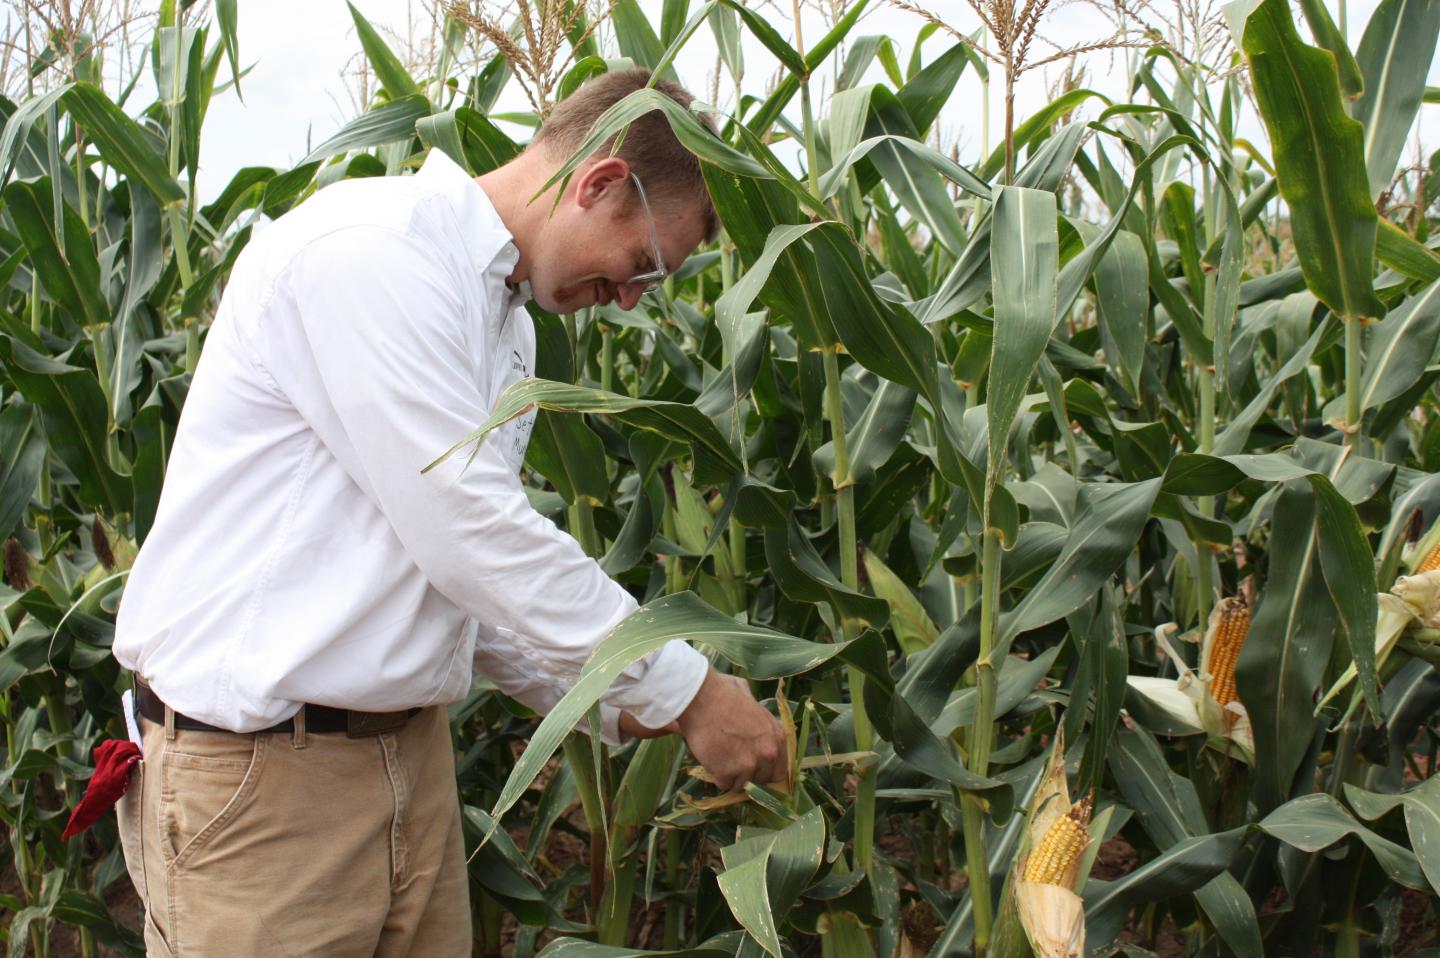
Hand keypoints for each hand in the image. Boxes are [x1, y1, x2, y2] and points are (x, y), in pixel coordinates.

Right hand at [673, 667, 788, 792]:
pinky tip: (712, 759)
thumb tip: (759, 731)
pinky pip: (724, 785)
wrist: (701, 699)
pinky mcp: (728, 773)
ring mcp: (749, 765)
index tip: (754, 769)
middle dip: (749, 774)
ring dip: (731, 776)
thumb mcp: (756, 705)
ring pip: (742, 785)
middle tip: (733, 761)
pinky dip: (717, 776)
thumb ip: (761, 722)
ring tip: (720, 757)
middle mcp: (769, 753)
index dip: (765, 771)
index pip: (779, 770)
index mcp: (778, 737)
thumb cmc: (725, 695)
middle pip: (762, 780)